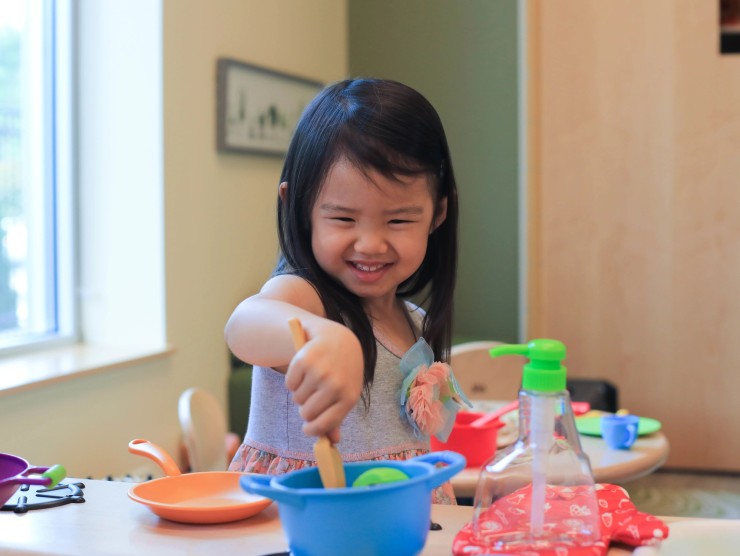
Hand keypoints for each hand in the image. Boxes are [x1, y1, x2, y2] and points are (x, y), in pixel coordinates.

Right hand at [285, 320, 363, 441]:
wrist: (339, 339)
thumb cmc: (344, 371)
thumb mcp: (347, 392)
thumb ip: (337, 416)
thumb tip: (332, 442)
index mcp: (349, 397)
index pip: (323, 425)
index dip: (312, 430)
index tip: (307, 429)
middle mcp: (335, 385)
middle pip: (306, 413)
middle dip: (306, 408)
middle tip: (313, 397)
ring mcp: (319, 372)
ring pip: (297, 399)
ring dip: (300, 393)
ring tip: (311, 380)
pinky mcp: (304, 360)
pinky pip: (289, 384)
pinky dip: (293, 381)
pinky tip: (304, 370)